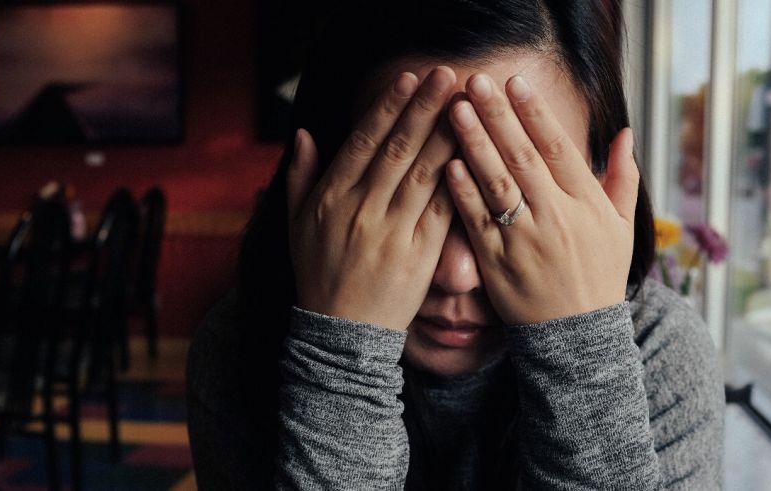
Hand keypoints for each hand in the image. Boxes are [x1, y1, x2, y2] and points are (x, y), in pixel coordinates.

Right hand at [287, 67, 458, 330]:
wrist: (340, 331)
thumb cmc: (318, 273)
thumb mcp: (297, 224)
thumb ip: (301, 177)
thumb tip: (305, 134)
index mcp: (332, 197)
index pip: (364, 142)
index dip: (388, 107)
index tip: (409, 78)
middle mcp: (361, 209)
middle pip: (398, 149)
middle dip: (424, 108)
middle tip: (447, 75)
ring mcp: (391, 232)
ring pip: (423, 173)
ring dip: (447, 134)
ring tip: (466, 104)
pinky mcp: (418, 255)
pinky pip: (441, 211)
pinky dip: (457, 182)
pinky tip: (473, 155)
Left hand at [445, 73, 638, 324]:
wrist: (577, 337)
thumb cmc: (598, 276)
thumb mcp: (622, 228)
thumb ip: (622, 179)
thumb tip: (624, 133)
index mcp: (587, 205)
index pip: (558, 149)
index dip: (535, 113)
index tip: (515, 83)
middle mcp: (557, 218)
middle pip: (523, 157)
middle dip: (498, 115)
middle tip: (476, 81)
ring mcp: (525, 241)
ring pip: (497, 183)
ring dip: (475, 143)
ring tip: (455, 110)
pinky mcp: (498, 264)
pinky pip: (477, 221)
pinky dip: (464, 192)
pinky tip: (449, 163)